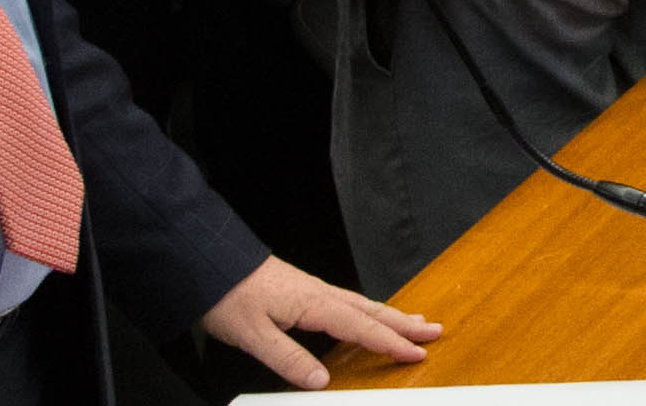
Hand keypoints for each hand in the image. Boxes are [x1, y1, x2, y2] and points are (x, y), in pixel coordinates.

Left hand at [196, 254, 438, 391]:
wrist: (210, 262)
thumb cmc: (230, 295)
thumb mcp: (254, 336)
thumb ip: (289, 359)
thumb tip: (321, 381)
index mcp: (314, 304)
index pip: (362, 327)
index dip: (391, 343)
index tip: (417, 353)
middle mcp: (320, 294)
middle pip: (372, 310)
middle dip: (404, 324)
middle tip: (434, 331)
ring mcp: (313, 290)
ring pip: (362, 303)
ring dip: (390, 314)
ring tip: (413, 321)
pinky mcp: (303, 291)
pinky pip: (347, 301)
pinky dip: (368, 309)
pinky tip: (367, 314)